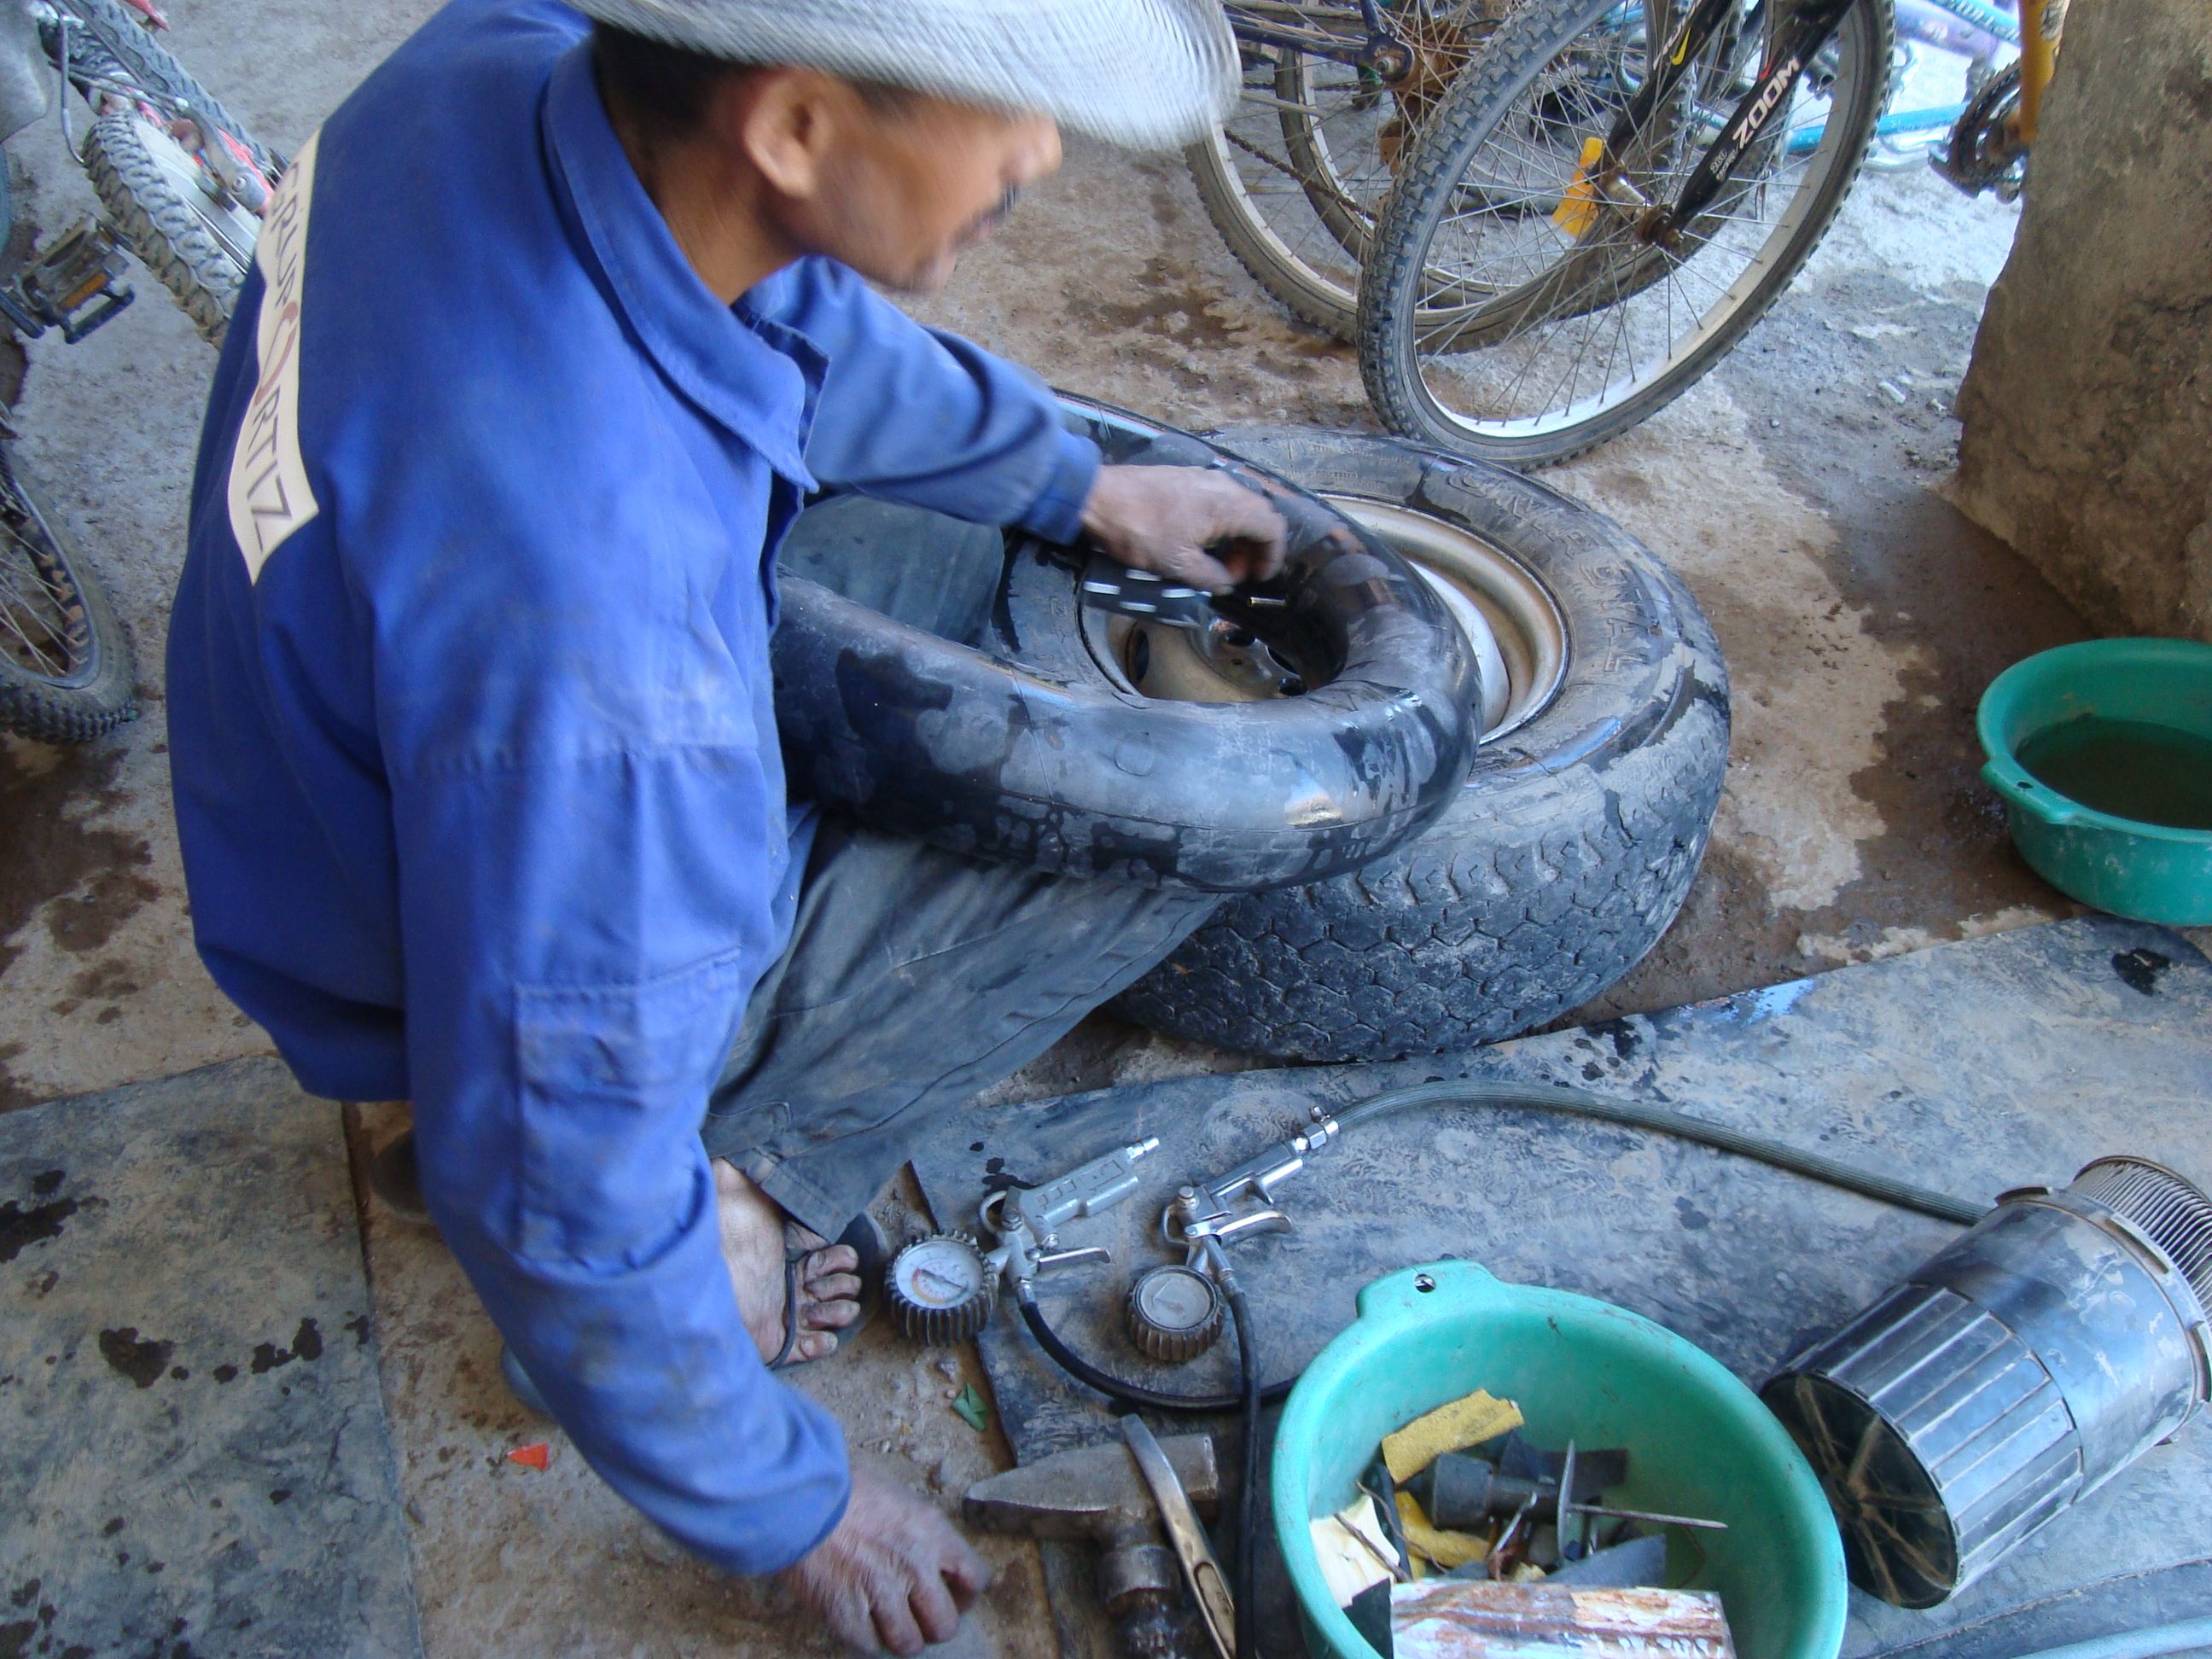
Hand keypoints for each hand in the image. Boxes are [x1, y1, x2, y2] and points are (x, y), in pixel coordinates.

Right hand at [781, 1461, 990, 1654]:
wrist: (799, 1497)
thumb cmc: (843, 1488)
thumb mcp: (896, 1496)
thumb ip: (918, 1530)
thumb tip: (927, 1555)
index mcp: (932, 1532)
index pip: (975, 1578)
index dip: (966, 1595)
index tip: (952, 1597)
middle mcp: (914, 1567)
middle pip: (945, 1625)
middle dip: (933, 1625)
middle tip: (918, 1617)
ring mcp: (881, 1593)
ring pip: (908, 1643)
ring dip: (899, 1637)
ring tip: (887, 1623)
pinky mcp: (846, 1614)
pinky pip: (869, 1647)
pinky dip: (865, 1640)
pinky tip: (858, 1622)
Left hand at [1079, 464, 1289, 592]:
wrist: (1098, 496)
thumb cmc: (1139, 529)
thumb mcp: (1177, 564)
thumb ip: (1211, 576)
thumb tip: (1226, 582)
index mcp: (1229, 505)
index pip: (1273, 528)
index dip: (1272, 556)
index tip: (1259, 577)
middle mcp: (1224, 486)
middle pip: (1259, 516)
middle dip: (1254, 549)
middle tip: (1235, 574)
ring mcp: (1206, 478)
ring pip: (1239, 508)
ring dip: (1236, 537)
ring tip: (1217, 563)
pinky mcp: (1188, 478)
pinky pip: (1220, 501)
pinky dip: (1221, 524)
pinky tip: (1201, 542)